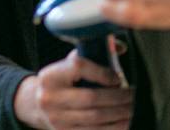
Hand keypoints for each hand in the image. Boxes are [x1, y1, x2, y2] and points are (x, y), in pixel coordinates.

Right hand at [13, 50, 131, 129]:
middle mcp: (49, 97)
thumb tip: (120, 47)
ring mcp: (55, 119)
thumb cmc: (61, 80)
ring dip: (119, 114)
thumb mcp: (68, 64)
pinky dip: (113, 128)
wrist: (35, 104)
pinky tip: (126, 122)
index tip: (118, 77)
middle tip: (134, 94)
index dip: (103, 72)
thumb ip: (92, 53)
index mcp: (51, 75)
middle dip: (118, 97)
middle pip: (91, 97)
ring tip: (133, 108)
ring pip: (95, 118)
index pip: (79, 67)